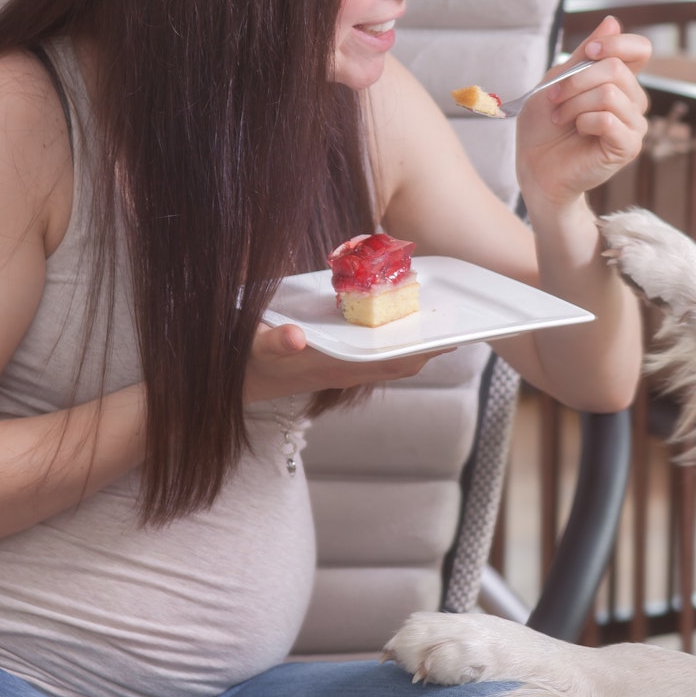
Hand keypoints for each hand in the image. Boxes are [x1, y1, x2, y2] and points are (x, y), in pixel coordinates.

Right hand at [242, 323, 447, 403]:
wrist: (239, 381)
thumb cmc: (249, 361)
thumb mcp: (256, 347)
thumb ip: (274, 342)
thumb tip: (295, 337)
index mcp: (338, 367)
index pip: (395, 362)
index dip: (425, 349)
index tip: (454, 334)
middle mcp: (348, 370)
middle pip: (403, 361)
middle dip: (430, 343)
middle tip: (456, 317)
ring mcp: (345, 368)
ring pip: (393, 359)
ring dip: (415, 340)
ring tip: (435, 315)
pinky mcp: (339, 362)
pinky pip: (379, 353)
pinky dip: (395, 338)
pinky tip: (398, 319)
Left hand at [515, 16, 650, 208]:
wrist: (534, 166)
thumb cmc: (543, 125)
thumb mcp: (558, 80)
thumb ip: (585, 54)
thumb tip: (613, 21)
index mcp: (619, 81)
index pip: (640, 49)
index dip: (616, 44)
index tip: (589, 53)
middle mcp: (632, 101)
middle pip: (617, 69)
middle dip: (576, 81)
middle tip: (554, 99)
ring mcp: (634, 125)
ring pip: (610, 94)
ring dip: (575, 104)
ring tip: (561, 118)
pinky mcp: (628, 147)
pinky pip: (609, 120)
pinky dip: (584, 121)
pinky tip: (577, 132)